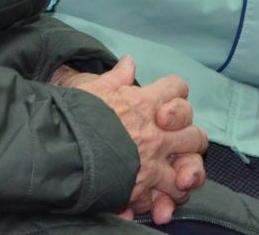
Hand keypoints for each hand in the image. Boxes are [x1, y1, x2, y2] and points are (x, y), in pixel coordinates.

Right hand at [58, 57, 206, 223]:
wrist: (63, 146)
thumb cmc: (75, 115)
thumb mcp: (94, 88)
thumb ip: (117, 76)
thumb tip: (130, 61)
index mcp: (144, 103)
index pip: (177, 89)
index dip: (177, 94)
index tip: (167, 102)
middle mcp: (156, 131)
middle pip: (195, 134)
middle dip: (190, 138)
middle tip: (175, 142)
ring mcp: (154, 160)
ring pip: (191, 168)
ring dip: (184, 173)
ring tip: (171, 174)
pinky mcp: (146, 185)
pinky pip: (170, 193)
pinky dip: (166, 197)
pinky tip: (157, 196)